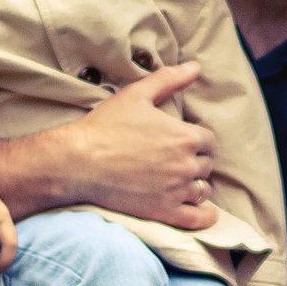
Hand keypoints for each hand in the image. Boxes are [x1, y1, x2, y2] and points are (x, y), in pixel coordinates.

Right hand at [0, 61, 219, 229]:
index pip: (208, 140)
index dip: (196, 140)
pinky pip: (198, 219)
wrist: (77, 162)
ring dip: (195, 185)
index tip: (181, 142)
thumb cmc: (105, 126)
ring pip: (203, 190)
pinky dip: (205, 216)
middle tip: (174, 160)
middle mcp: (186, 165)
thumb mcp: (137, 94)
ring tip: (179, 181)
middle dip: (194, 161)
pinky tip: (205, 212)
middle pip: (206, 164)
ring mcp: (177, 191)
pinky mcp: (165, 213)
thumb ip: (169, 79)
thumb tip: (195, 66)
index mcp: (184, 136)